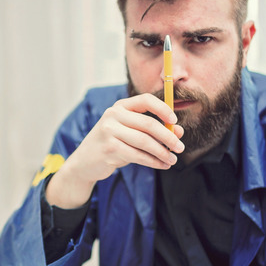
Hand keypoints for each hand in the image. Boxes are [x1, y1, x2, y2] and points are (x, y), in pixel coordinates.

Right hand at [46, 93, 183, 208]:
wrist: (85, 162)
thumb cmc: (113, 145)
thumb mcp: (132, 134)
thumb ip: (154, 131)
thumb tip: (179, 132)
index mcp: (120, 107)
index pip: (146, 100)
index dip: (163, 109)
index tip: (175, 121)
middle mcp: (113, 115)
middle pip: (148, 124)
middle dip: (168, 137)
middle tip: (180, 148)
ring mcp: (109, 131)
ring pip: (144, 142)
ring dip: (162, 152)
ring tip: (172, 160)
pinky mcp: (109, 148)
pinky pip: (137, 155)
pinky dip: (153, 161)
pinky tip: (162, 165)